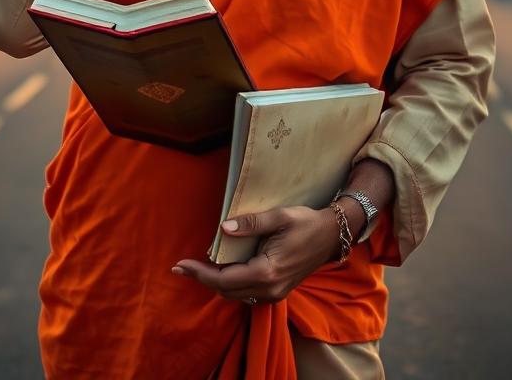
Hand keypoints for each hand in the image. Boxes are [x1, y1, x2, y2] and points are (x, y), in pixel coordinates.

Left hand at [172, 206, 340, 303]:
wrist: (331, 236)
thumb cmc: (305, 222)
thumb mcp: (278, 216)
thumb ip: (250, 223)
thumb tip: (224, 228)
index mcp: (267, 272)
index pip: (223, 280)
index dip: (199, 273)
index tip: (179, 266)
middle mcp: (269, 289)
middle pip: (226, 291)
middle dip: (204, 278)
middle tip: (185, 265)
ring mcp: (275, 294)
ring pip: (235, 294)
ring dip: (218, 282)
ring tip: (202, 266)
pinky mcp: (278, 292)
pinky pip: (247, 293)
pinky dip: (232, 283)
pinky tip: (226, 267)